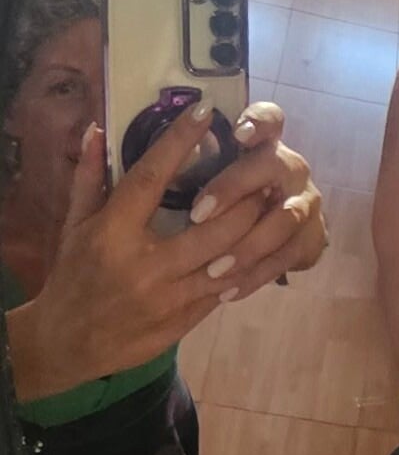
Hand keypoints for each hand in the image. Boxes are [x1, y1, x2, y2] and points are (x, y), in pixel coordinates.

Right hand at [6, 102, 326, 399]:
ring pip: (229, 262)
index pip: (151, 178)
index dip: (179, 141)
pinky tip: (261, 247)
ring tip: (274, 206)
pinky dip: (244, 267)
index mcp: (113, 233)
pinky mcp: (182, 322)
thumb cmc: (72, 275)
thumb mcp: (73, 226)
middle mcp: (144, 265)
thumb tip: (97, 129)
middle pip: (213, 226)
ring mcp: (168, 298)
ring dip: (257, 233)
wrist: (67, 342)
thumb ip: (88, 177)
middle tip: (265, 172)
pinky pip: (224, 291)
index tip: (206, 112)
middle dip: (245, 198)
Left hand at [183, 100, 328, 295]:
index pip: (270, 119)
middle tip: (196, 214)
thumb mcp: (202, 178)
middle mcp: (289, 168)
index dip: (258, 121)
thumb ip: (182, 165)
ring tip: (212, 268)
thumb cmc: (219, 202)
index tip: (236, 132)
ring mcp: (306, 204)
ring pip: (284, 219)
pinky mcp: (312, 239)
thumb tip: (130, 145)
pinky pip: (286, 259)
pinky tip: (226, 292)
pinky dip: (256, 276)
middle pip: (273, 166)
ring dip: (248, 244)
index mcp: (262, 144)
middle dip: (234, 188)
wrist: (267, 239)